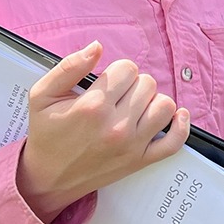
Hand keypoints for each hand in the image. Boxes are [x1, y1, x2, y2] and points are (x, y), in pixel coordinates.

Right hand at [17, 43, 188, 223]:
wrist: (48, 178)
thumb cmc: (46, 134)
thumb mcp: (42, 95)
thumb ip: (70, 66)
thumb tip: (97, 46)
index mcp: (93, 106)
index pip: (127, 68)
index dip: (117, 72)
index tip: (107, 83)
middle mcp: (116, 126)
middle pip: (147, 84)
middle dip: (132, 85)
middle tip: (115, 97)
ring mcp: (132, 145)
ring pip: (165, 105)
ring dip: (151, 101)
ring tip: (133, 107)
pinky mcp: (141, 161)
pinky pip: (174, 142)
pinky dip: (181, 125)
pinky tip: (176, 115)